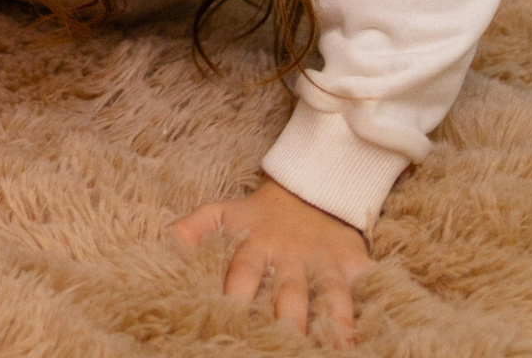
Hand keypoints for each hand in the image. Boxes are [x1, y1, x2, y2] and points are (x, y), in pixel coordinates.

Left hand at [172, 178, 371, 346]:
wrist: (312, 189)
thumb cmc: (259, 213)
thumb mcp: (224, 212)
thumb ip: (194, 226)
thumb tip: (166, 241)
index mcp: (256, 244)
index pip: (243, 270)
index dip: (237, 292)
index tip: (229, 315)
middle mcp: (291, 256)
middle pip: (288, 290)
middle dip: (285, 318)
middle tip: (280, 342)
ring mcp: (325, 262)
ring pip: (329, 295)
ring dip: (330, 322)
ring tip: (330, 349)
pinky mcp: (355, 265)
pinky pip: (363, 292)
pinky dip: (365, 315)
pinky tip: (360, 344)